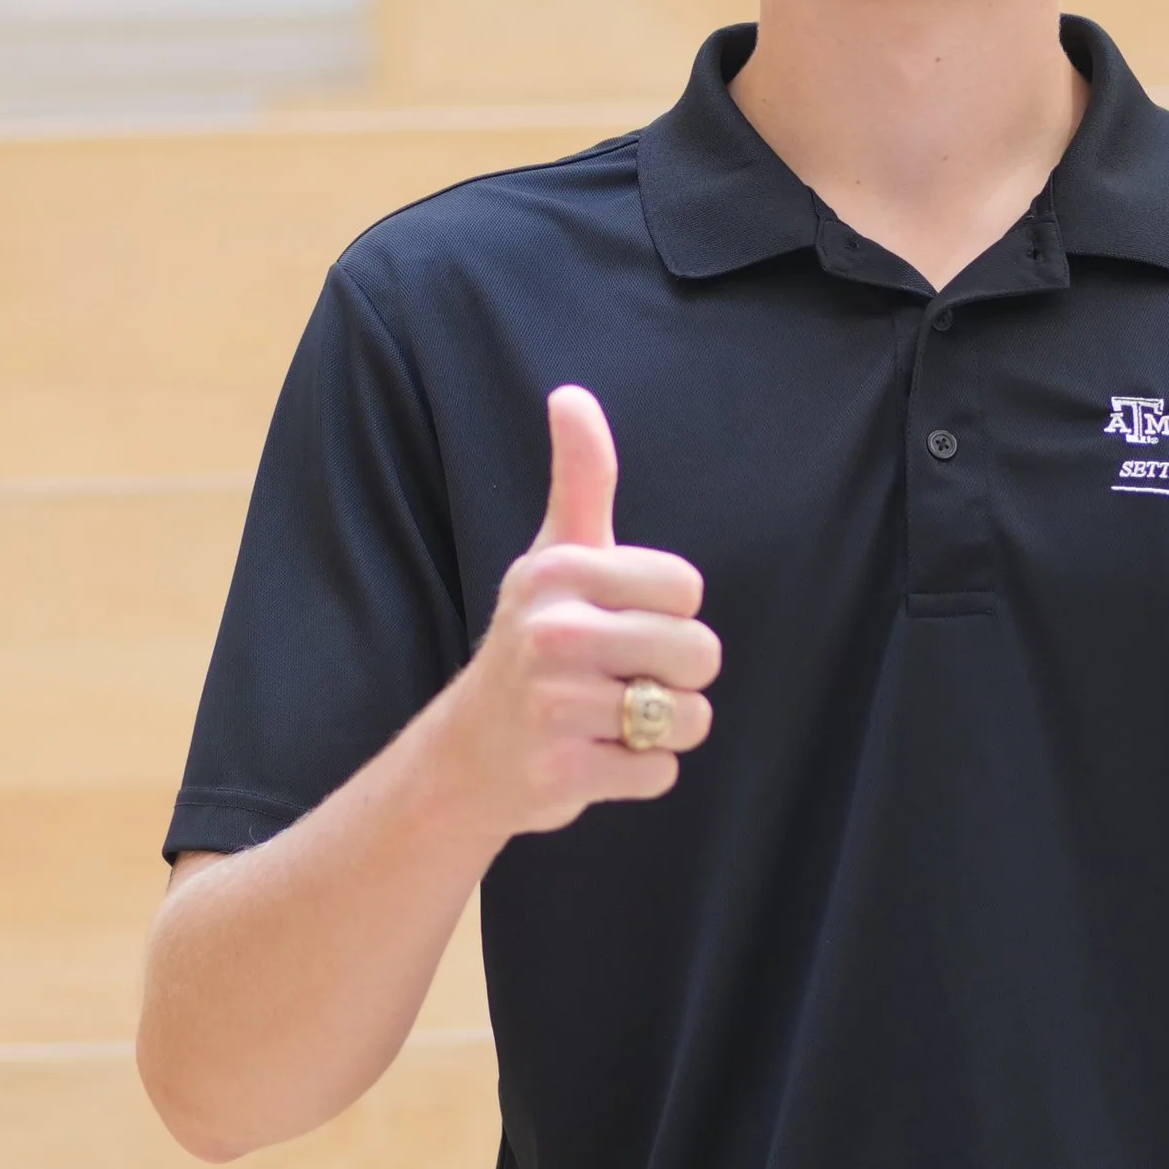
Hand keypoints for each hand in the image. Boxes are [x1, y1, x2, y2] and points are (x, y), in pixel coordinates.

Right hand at [440, 384, 718, 837]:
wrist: (468, 753)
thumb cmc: (533, 638)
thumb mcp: (554, 553)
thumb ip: (580, 476)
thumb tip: (571, 394)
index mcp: (559, 571)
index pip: (688, 589)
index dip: (669, 611)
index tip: (620, 619)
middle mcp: (553, 633)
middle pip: (700, 654)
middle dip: (675, 674)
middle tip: (619, 676)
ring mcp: (555, 708)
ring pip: (689, 718)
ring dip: (662, 727)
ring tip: (609, 717)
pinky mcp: (563, 774)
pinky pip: (660, 772)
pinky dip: (640, 772)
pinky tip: (594, 756)